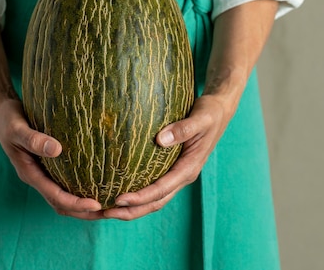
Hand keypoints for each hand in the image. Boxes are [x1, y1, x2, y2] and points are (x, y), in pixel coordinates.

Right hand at [0, 96, 103, 218]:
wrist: (2, 114)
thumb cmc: (9, 119)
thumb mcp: (17, 128)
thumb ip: (33, 139)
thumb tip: (57, 150)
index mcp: (30, 173)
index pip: (55, 197)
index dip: (75, 203)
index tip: (96, 205)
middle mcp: (37, 178)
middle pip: (62, 205)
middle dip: (84, 212)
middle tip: (110, 212)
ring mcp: (43, 174)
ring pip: (64, 198)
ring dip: (84, 205)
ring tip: (109, 205)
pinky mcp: (50, 167)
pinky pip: (66, 184)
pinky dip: (81, 190)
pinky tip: (100, 185)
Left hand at [104, 0, 277, 219]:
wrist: (219, 111)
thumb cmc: (210, 113)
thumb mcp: (200, 118)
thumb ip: (183, 128)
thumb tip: (160, 139)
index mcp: (189, 168)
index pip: (162, 189)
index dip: (140, 197)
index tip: (119, 199)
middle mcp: (183, 175)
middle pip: (156, 202)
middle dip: (131, 211)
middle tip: (104, 212)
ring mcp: (178, 174)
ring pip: (154, 199)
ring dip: (132, 207)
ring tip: (105, 209)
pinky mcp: (172, 168)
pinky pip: (154, 187)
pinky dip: (137, 194)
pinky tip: (119, 190)